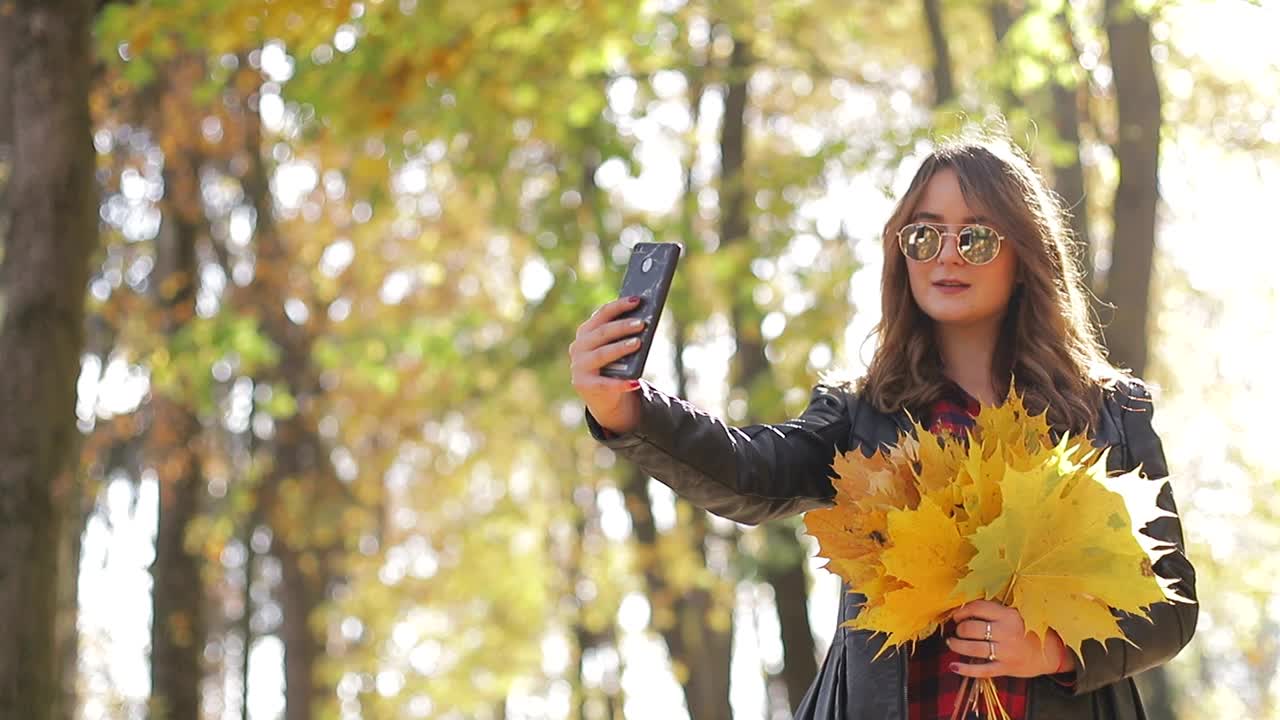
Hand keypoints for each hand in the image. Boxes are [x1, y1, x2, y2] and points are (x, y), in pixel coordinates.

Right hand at [569, 296, 647, 433]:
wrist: (602, 398)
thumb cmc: (613, 366)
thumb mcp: (615, 348)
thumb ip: (623, 336)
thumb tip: (644, 322)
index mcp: (585, 332)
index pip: (602, 314)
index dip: (619, 306)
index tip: (637, 300)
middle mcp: (578, 347)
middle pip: (602, 333)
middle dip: (622, 326)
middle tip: (642, 323)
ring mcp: (579, 366)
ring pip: (602, 354)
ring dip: (620, 348)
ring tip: (638, 343)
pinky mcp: (584, 385)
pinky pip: (604, 383)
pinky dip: (620, 383)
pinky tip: (635, 382)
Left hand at [946, 600, 1075, 678]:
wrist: (1053, 653)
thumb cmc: (1031, 629)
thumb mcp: (1016, 613)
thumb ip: (995, 611)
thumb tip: (965, 608)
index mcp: (1008, 615)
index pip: (977, 608)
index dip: (962, 611)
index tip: (957, 615)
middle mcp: (1006, 632)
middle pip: (970, 629)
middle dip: (959, 629)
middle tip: (958, 630)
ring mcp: (1005, 652)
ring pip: (972, 649)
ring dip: (957, 646)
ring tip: (952, 643)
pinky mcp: (1006, 668)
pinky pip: (981, 670)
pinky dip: (965, 669)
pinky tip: (953, 666)